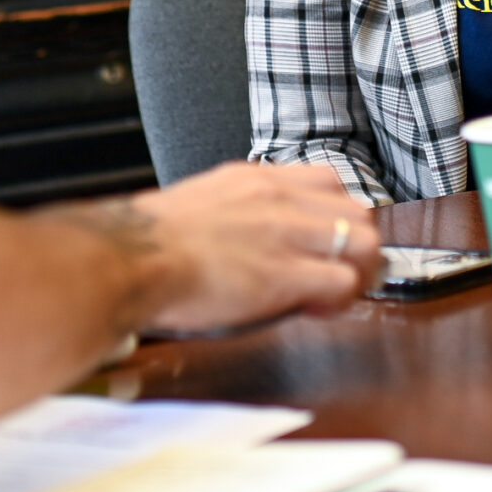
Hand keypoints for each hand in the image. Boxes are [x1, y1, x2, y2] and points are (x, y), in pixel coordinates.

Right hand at [90, 162, 379, 334]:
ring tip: (333, 296)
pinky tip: (318, 310)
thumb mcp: (199, 205)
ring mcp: (285, 234)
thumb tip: (244, 240)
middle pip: (357, 212)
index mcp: (255, 180)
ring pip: (365, 243)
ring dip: (358, 273)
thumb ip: (234, 214)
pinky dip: (342, 300)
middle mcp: (278, 199)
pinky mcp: (285, 273)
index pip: (328, 184)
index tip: (324, 245)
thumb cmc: (146, 244)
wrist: (125, 259)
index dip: (335, 219)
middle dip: (357, 247)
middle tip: (340, 276)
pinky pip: (345, 282)